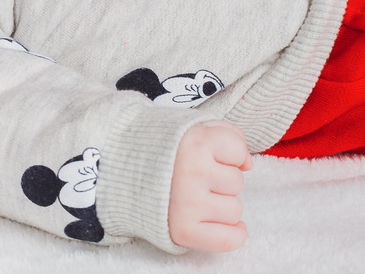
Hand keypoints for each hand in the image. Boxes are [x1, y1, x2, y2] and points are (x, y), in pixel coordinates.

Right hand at [168, 121, 252, 252]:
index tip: (207, 152)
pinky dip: (233, 233)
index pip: (238, 151)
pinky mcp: (183, 229)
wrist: (116, 168)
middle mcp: (192, 172)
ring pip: (234, 209)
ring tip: (193, 194)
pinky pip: (229, 238)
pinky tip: (222, 223)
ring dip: (219, 203)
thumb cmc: (161, 146)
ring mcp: (188, 203)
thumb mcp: (192, 126)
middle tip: (192, 175)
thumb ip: (227, 134)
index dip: (227, 152)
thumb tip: (248, 164)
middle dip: (219, 178)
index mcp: (194, 141)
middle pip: (236, 182)